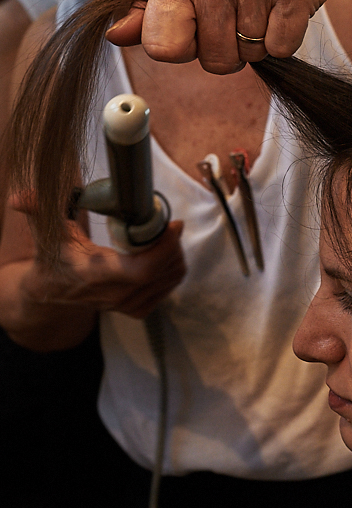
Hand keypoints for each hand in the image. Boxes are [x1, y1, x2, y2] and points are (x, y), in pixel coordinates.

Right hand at [21, 219, 186, 319]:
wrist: (50, 296)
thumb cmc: (53, 259)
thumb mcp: (46, 233)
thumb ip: (38, 210)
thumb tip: (20, 197)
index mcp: (96, 275)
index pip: (142, 269)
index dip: (164, 247)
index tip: (173, 223)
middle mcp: (115, 294)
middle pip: (163, 269)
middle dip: (171, 243)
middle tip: (165, 223)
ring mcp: (128, 305)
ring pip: (171, 277)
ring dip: (174, 253)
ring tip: (162, 236)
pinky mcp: (138, 309)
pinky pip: (169, 286)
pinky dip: (172, 268)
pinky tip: (161, 254)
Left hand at [136, 0, 339, 73]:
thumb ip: (152, 9)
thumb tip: (114, 36)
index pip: (162, 47)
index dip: (188, 48)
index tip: (203, 29)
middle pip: (214, 60)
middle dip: (232, 49)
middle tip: (242, 14)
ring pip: (252, 55)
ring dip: (261, 39)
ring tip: (265, 2)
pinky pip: (282, 48)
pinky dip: (287, 37)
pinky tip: (285, 5)